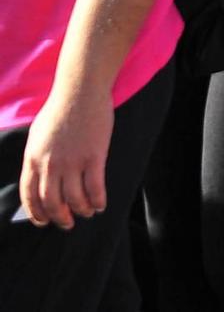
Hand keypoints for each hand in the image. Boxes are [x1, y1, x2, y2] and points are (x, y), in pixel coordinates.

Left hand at [18, 86, 111, 228]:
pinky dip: (98, 200)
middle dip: (59, 217)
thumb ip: (37, 157)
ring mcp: (72, 161)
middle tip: (67, 223)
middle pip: (52, 201)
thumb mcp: (37, 135)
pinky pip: (95, 187)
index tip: (43, 221)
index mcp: (33, 159)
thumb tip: (39, 176)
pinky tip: (101, 204)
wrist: (80, 91)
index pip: (30, 195)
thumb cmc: (60, 109)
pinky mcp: (94, 156)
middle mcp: (50, 165)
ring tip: (87, 213)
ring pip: (74, 198)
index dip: (36, 213)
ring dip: (81, 210)